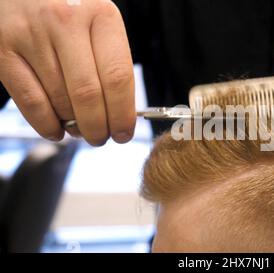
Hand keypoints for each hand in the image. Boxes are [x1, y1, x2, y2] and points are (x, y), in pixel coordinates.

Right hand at [0, 0, 135, 144]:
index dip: (123, 114)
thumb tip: (120, 113)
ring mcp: (31, 34)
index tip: (123, 133)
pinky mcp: (3, 48)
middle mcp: (66, 22)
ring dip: (73, 127)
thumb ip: (111, 61)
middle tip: (100, 138)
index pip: (118, 77)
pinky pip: (30, 101)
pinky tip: (56, 130)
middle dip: (98, 127)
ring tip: (80, 130)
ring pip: (59, 100)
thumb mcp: (99, 23)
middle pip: (88, 94)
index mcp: (101, 15)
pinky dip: (46, 124)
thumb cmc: (70, 11)